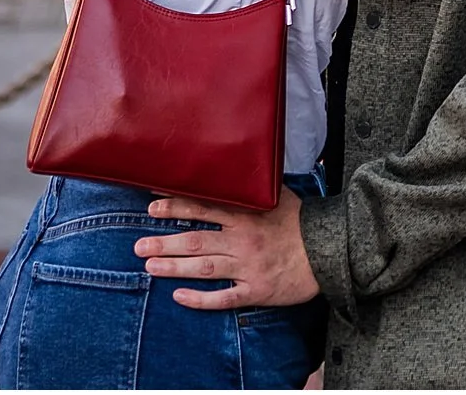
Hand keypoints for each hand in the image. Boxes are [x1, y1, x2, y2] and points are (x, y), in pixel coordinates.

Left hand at [136, 193, 317, 309]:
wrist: (327, 250)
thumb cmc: (302, 219)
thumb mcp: (279, 193)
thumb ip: (254, 186)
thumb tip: (235, 167)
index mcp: (246, 214)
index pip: (204, 207)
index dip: (176, 207)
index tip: (152, 207)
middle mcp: (242, 239)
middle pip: (196, 240)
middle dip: (164, 242)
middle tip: (138, 244)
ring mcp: (247, 267)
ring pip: (203, 268)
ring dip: (174, 267)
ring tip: (149, 266)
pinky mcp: (254, 290)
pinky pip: (223, 297)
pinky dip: (199, 299)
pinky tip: (179, 297)